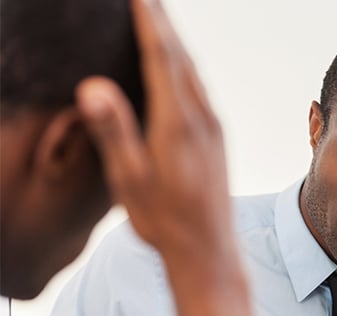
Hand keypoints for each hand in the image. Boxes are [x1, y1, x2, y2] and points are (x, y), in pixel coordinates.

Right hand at [75, 0, 230, 255]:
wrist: (210, 248)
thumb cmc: (165, 219)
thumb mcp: (131, 180)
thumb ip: (115, 131)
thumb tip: (94, 87)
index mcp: (178, 124)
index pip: (161, 59)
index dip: (150, 24)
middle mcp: (202, 119)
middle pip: (181, 58)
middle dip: (163, 23)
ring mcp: (214, 128)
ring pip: (194, 72)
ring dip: (176, 42)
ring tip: (160, 21)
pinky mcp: (218, 138)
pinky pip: (200, 88)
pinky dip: (185, 66)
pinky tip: (179, 68)